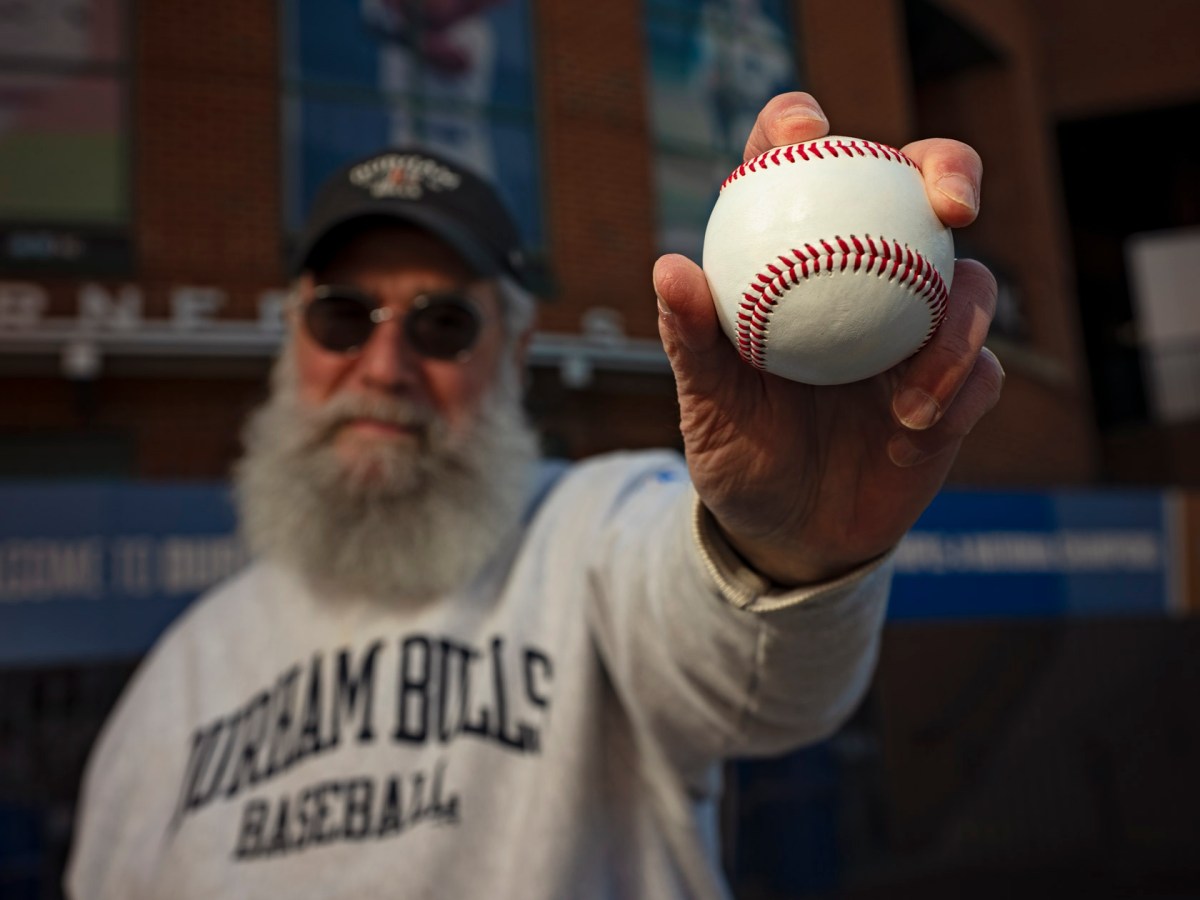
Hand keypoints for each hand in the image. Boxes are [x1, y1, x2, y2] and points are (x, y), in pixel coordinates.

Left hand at [653, 93, 1003, 584]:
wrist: (788, 533)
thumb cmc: (740, 453)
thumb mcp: (705, 401)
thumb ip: (691, 338)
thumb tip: (670, 267)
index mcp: (800, 264)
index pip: (802, 172)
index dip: (802, 126)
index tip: (807, 130)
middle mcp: (869, 280)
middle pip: (920, 192)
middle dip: (948, 170)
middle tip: (947, 201)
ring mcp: (919, 333)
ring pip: (970, 284)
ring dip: (957, 320)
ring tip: (913, 386)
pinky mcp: (957, 389)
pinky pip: (980, 371)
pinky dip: (958, 387)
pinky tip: (915, 425)